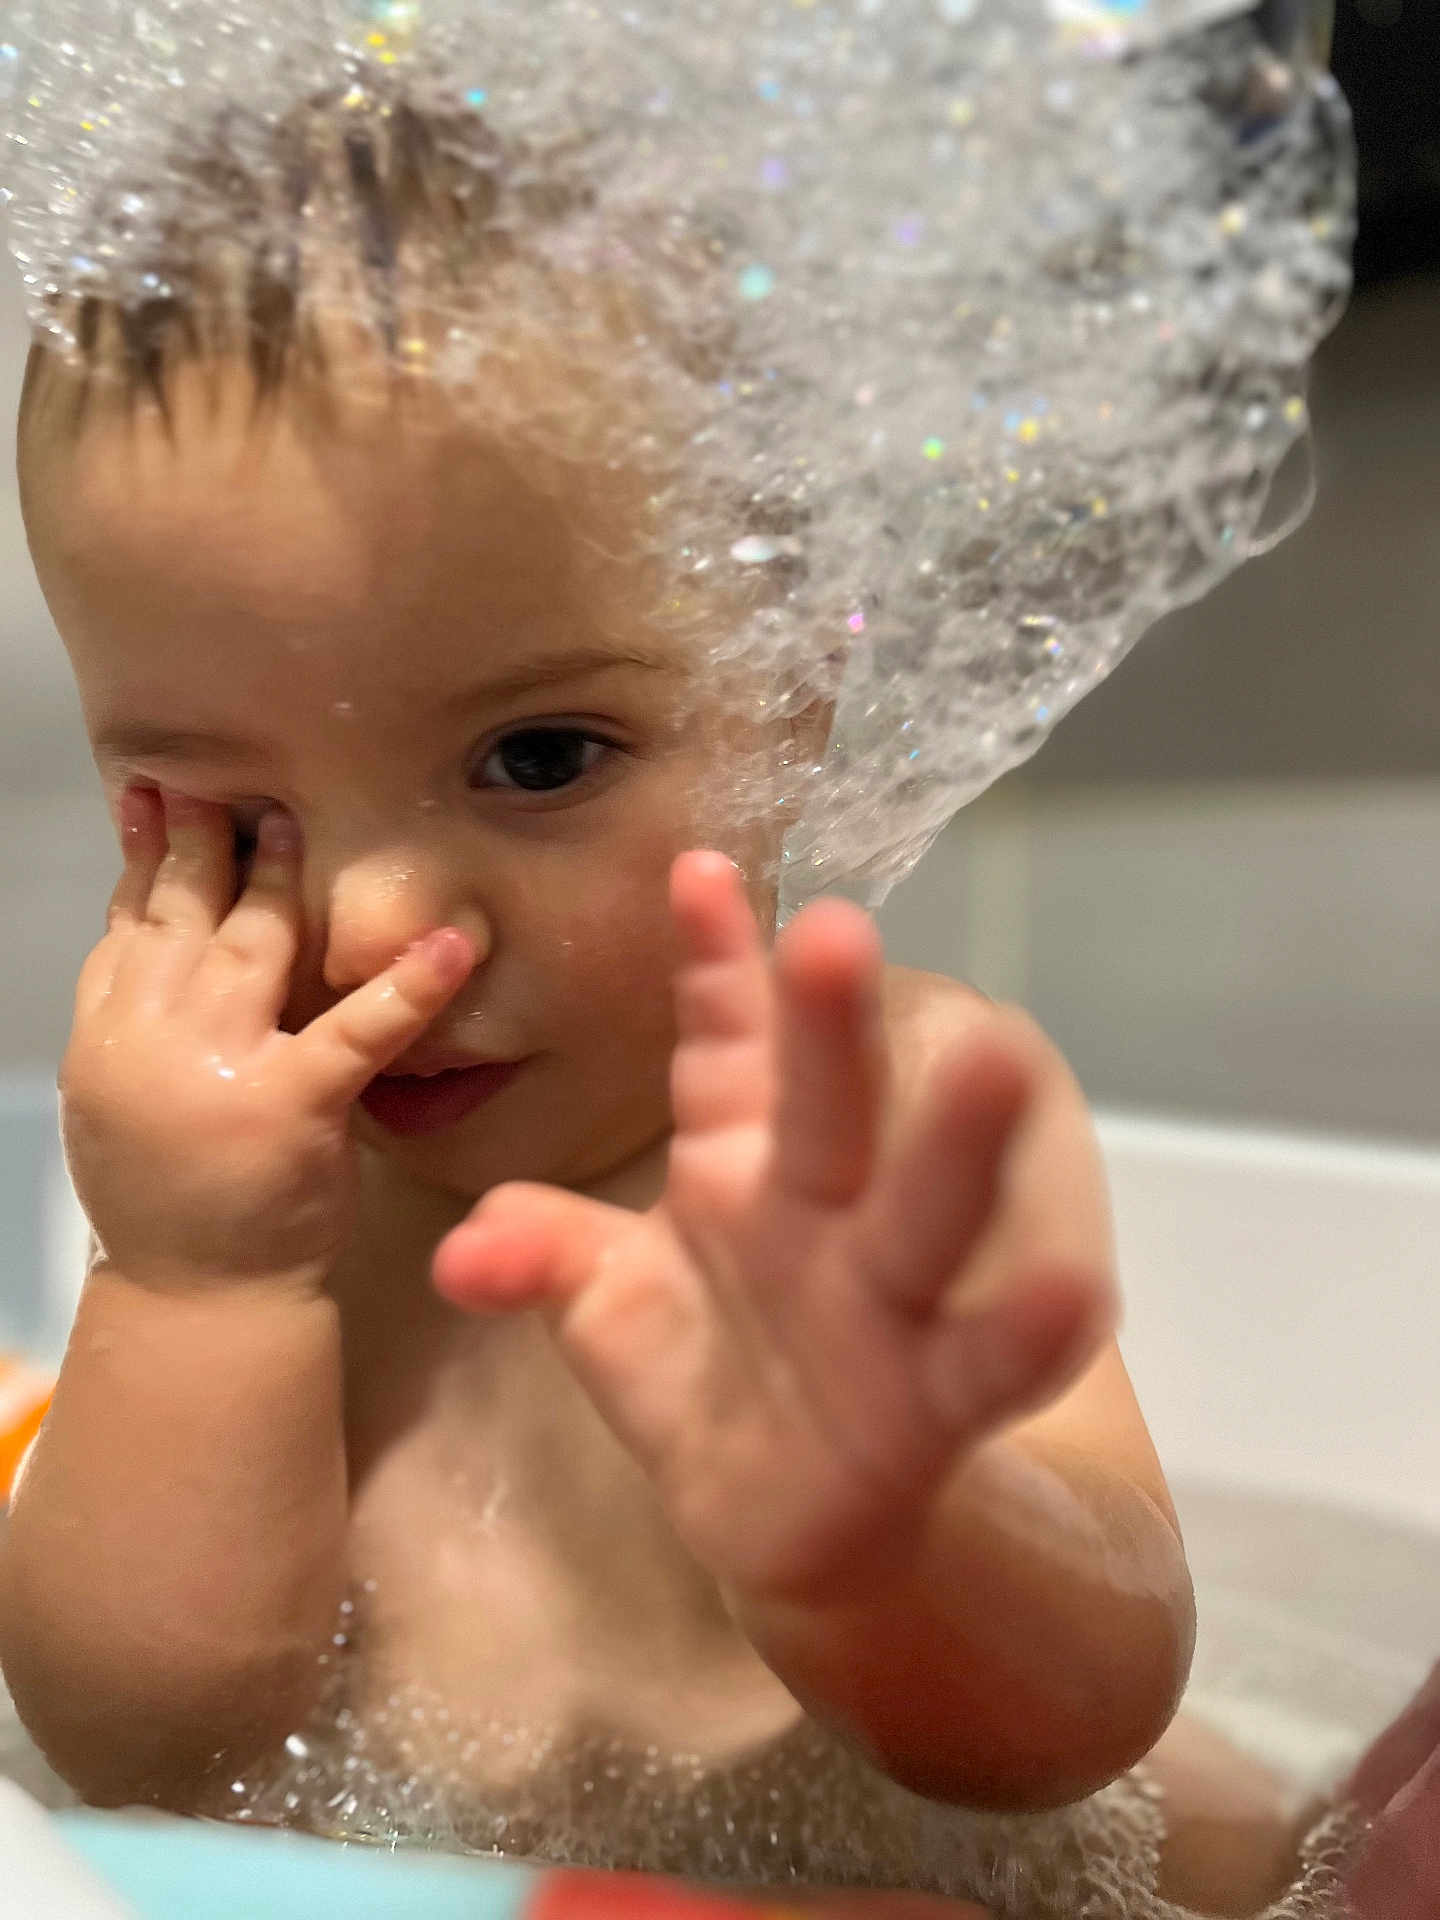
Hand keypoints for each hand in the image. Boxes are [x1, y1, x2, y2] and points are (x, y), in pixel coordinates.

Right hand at [58, 785, 473, 1289]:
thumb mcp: (118, 1093)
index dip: (148, 854)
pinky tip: (452, 944)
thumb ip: (136, 1010)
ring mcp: (220, 1068)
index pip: (130, 922)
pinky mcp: (293, 1106)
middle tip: (232, 784)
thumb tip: (152, 913)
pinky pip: (358, 1032)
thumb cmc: (172, 1190)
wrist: (198, 1295)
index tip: (162, 793)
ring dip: (280, 878)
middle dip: (208, 843)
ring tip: (301, 819)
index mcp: (107, 1034)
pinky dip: (407, 985)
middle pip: (185, 915)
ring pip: (254, 947)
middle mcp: (150, 1039)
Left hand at [433, 851, 1112, 1606]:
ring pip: (921, 1215)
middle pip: (826, 1109)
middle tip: (835, 928)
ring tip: (997, 1055)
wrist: (795, 1510)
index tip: (693, 868)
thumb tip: (461, 1250)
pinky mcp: (936, 1401)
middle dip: (827, 1025)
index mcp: (739, 1163)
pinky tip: (1074, 1291)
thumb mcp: (606, 1303)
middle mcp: (820, 1208)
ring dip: (955, 1146)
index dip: (713, 965)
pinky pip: (983, 1363)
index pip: (726, 1048)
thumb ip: (543, 1255)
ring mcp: (884, 1300)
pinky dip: (1024, 1331)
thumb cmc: (704, 1369)